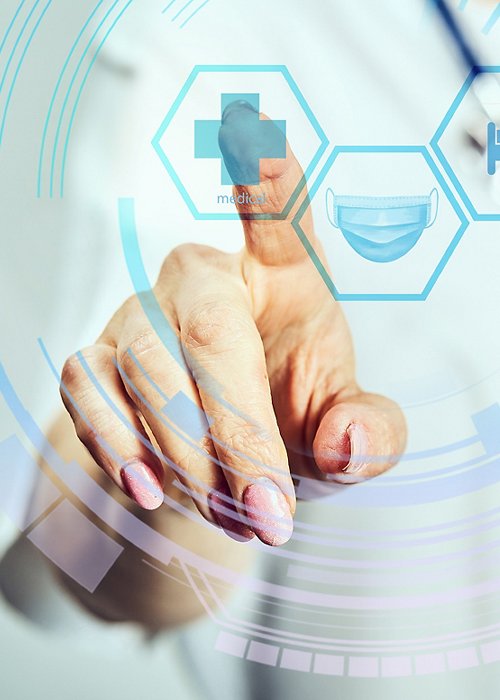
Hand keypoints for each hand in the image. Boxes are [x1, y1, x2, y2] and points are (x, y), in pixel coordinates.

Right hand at [60, 102, 405, 546]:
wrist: (219, 465)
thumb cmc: (291, 428)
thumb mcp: (344, 434)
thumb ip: (368, 435)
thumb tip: (348, 442)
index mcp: (284, 276)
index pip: (281, 214)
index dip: (267, 175)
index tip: (252, 125)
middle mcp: (205, 278)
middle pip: (211, 327)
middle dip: (239, 430)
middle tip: (269, 512)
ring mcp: (141, 313)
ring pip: (147, 363)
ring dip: (186, 453)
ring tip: (225, 511)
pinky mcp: (95, 356)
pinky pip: (87, 385)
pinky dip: (113, 439)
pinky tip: (146, 486)